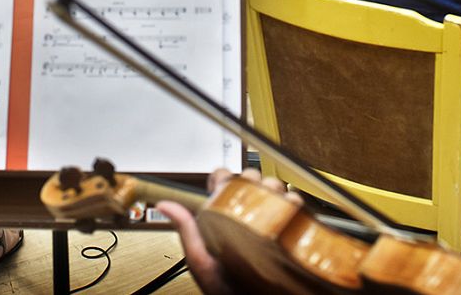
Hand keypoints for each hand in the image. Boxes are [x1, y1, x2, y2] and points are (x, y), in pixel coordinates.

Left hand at [158, 169, 295, 294]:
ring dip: (273, 190)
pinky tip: (287, 213)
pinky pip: (296, 206)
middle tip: (248, 196)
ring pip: (275, 188)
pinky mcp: (289, 230)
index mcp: (224, 216)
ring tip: (268, 204)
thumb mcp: (202, 260)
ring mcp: (269, 221)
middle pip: (252, 178)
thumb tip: (165, 205)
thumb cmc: (225, 289)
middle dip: (251, 180)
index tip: (224, 183)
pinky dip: (294, 203)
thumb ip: (186, 231)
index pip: (224, 180)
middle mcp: (247, 215)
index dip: (223, 177)